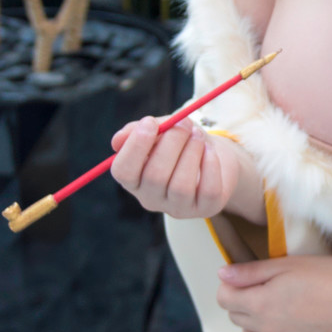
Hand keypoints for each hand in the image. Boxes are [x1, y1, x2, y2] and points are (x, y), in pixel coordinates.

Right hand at [109, 114, 234, 218]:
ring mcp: (178, 207)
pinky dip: (210, 166)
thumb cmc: (179, 141)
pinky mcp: (205, 209)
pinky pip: (208, 191)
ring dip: (191, 153)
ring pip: (181, 187)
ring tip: (198, 135)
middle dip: (171, 143)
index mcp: (134, 179)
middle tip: (184, 123)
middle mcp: (152, 198)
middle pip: (155, 177)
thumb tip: (119, 139)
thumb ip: (138, 130)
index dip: (135, 146)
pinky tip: (210, 151)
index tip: (150, 122)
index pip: (123, 171)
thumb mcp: (159, 130)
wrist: (213, 154)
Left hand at [217, 253, 331, 331]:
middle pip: (235, 317)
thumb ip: (250, 272)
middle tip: (262, 287)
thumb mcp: (286, 265)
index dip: (230, 284)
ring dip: (251, 323)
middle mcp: (265, 328)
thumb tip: (222, 273)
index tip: (243, 277)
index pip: (224, 298)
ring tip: (271, 308)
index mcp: (259, 303)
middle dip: (241, 301)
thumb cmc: (327, 276)